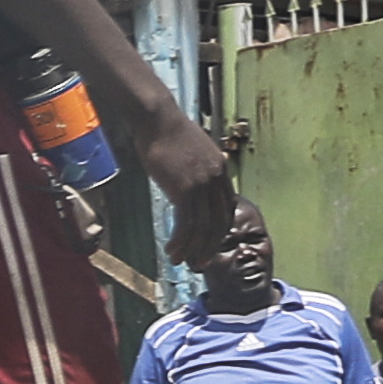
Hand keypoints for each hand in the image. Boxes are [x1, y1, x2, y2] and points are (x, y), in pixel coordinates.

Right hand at [138, 111, 237, 266]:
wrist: (156, 119)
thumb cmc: (167, 133)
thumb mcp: (192, 151)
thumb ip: (197, 168)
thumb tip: (190, 181)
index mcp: (220, 171)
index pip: (225, 209)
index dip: (217, 231)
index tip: (206, 244)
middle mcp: (216, 180)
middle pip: (218, 223)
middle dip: (209, 247)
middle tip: (199, 263)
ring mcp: (202, 185)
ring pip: (202, 228)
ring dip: (191, 249)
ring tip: (180, 261)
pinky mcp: (185, 190)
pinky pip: (186, 224)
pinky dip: (180, 241)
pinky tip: (171, 249)